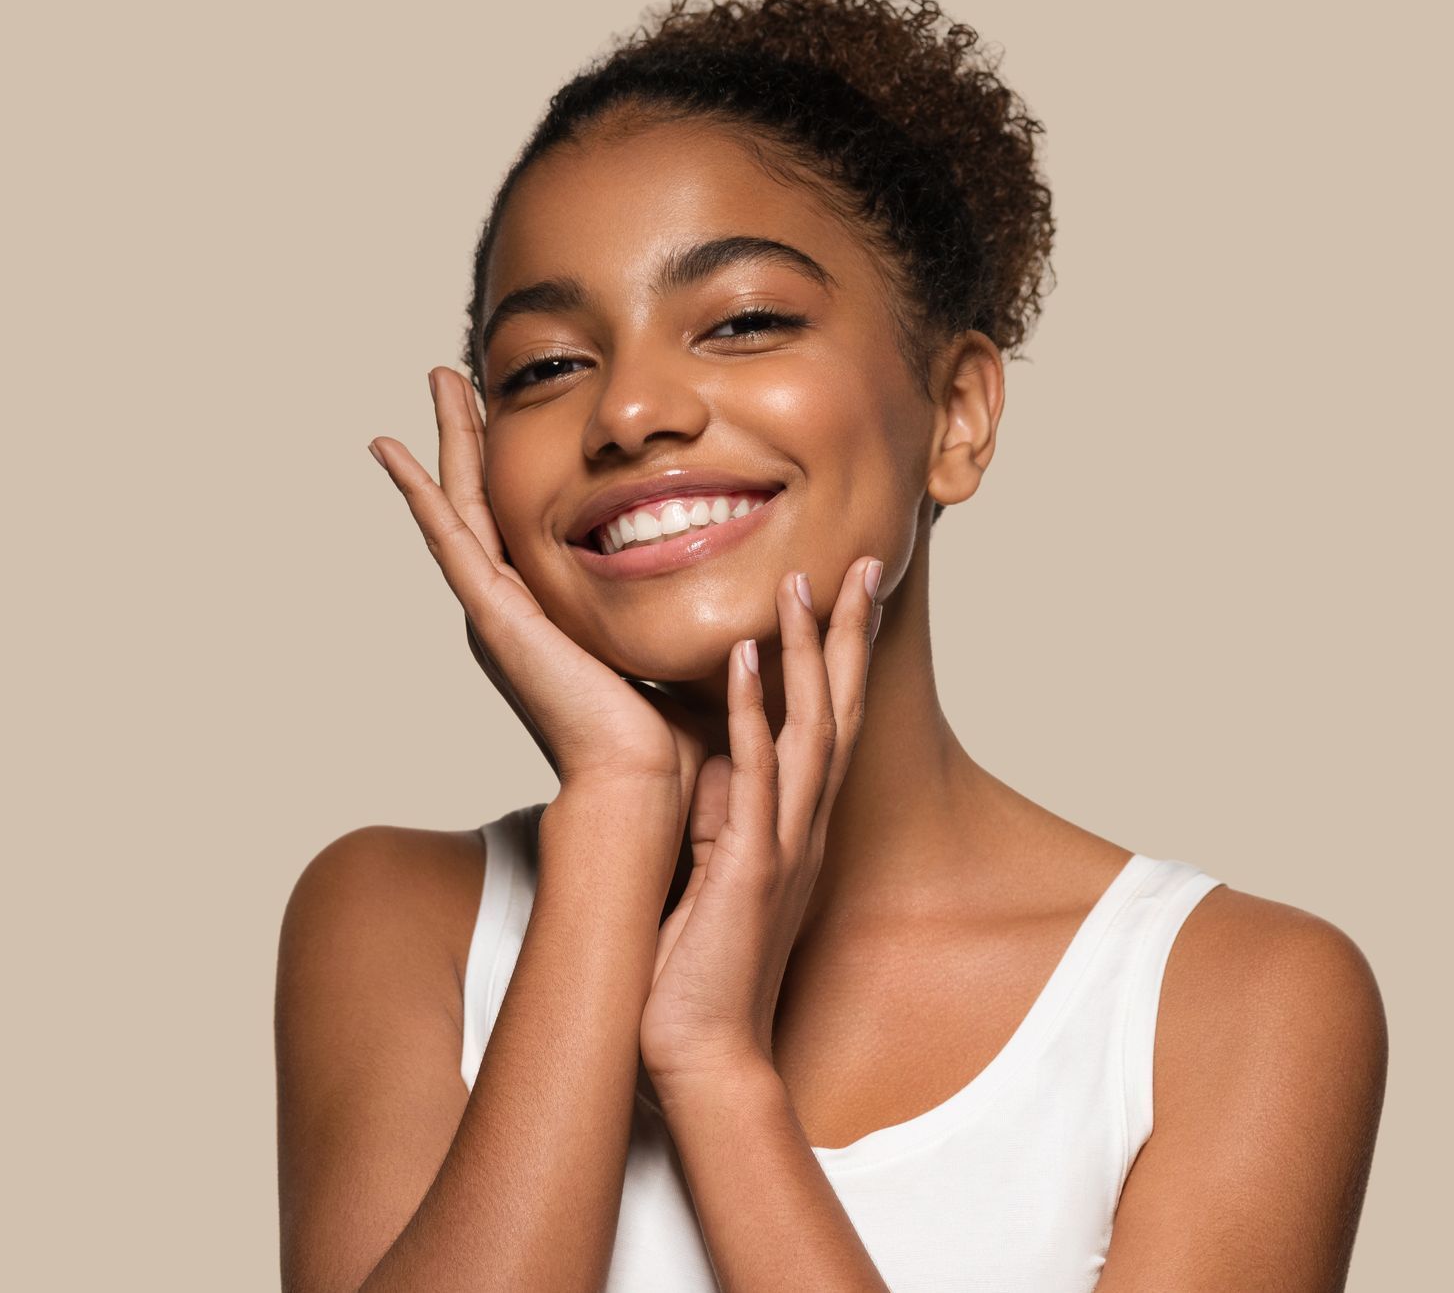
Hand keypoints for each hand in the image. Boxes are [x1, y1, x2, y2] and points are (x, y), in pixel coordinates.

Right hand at [366, 366, 709, 824]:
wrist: (643, 782)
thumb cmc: (665, 736)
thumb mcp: (669, 647)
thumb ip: (678, 610)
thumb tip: (721, 575)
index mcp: (548, 615)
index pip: (523, 519)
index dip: (513, 462)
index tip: (512, 408)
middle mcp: (512, 607)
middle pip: (483, 499)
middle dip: (472, 435)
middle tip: (456, 376)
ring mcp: (496, 609)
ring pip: (461, 504)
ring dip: (448, 440)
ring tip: (437, 380)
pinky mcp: (492, 614)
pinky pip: (448, 537)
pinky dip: (417, 492)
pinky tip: (391, 450)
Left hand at [638, 559, 882, 1093]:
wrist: (703, 1052)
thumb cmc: (703, 966)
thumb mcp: (720, 872)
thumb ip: (726, 812)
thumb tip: (710, 755)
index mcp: (797, 825)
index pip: (828, 723)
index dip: (839, 656)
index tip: (841, 593)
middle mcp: (805, 826)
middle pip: (839, 711)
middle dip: (847, 635)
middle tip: (857, 562)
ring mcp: (785, 845)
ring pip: (810, 731)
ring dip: (808, 654)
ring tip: (801, 582)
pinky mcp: (752, 869)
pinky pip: (755, 778)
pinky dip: (755, 715)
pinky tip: (748, 660)